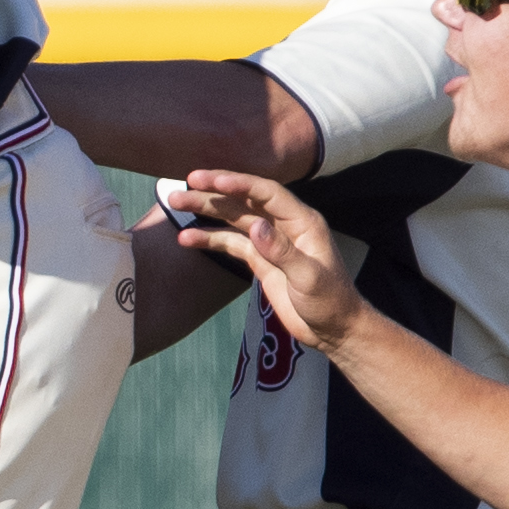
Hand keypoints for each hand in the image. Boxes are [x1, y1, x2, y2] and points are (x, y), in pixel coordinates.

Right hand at [165, 171, 364, 356]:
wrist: (332, 328)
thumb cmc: (329, 302)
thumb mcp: (309, 278)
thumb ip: (283, 252)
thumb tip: (255, 226)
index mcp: (302, 222)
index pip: (268, 194)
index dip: (240, 184)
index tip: (213, 180)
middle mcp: (284, 225)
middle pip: (245, 200)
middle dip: (215, 191)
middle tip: (185, 183)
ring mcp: (269, 242)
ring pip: (234, 218)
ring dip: (206, 210)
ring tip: (176, 203)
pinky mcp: (259, 259)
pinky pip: (230, 242)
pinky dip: (209, 238)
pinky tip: (186, 238)